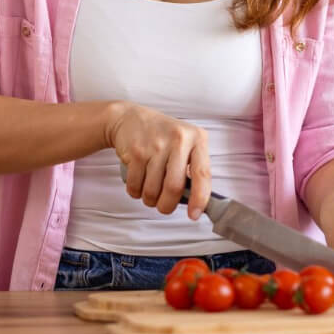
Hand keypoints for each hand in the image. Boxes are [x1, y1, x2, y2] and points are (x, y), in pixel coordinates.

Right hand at [104, 103, 211, 218]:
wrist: (130, 118)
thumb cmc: (163, 136)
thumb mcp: (185, 144)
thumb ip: (193, 168)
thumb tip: (197, 202)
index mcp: (197, 139)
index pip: (203, 174)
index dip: (200, 199)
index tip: (194, 215)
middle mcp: (179, 139)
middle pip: (174, 187)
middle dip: (167, 205)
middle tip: (164, 206)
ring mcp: (156, 144)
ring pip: (152, 190)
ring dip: (149, 199)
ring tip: (150, 191)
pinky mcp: (136, 151)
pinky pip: (135, 185)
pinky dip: (135, 192)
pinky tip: (138, 182)